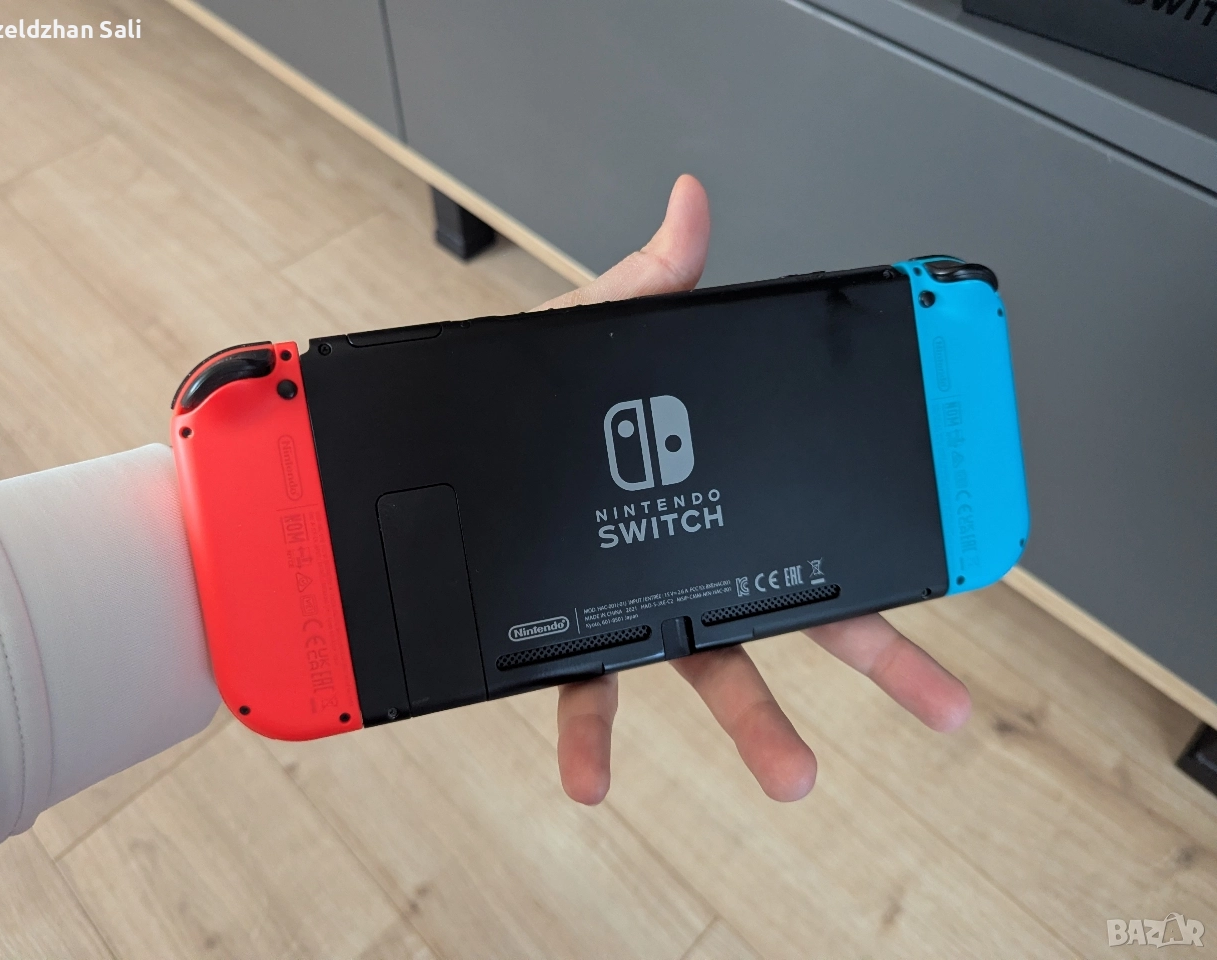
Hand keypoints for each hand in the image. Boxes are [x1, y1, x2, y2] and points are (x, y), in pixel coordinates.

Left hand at [536, 175, 971, 804]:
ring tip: (796, 773)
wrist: (424, 451)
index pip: (822, 522)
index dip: (891, 546)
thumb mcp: (592, 334)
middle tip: (943, 703)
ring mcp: (632, 604)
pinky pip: (585, 694)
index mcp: (711, 490)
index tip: (953, 568)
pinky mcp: (566, 636)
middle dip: (883, 660)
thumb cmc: (512, 399)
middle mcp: (686, 558)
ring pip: (713, 671)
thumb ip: (649, 283)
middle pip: (805, 614)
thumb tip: (688, 204)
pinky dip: (589, 742)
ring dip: (758, 727)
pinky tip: (594, 781)